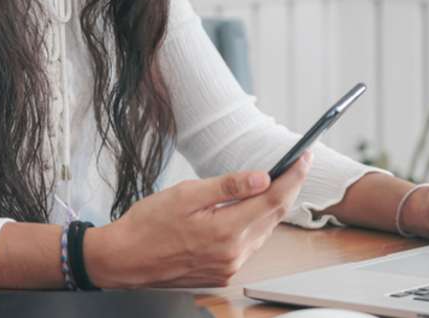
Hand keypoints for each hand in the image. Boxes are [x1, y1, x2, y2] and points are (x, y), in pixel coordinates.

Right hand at [85, 150, 312, 287]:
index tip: (304, 157)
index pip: (274, 200)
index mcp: (225, 232)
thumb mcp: (187, 194)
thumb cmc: (148, 224)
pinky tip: (251, 209)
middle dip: (289, 188)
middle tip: (297, 164)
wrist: (124, 259)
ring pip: (264, 231)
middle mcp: (233, 253)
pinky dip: (256, 223)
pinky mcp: (223, 272)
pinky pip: (250, 244)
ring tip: (278, 182)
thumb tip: (263, 177)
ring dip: (273, 206)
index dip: (293, 177)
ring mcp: (229, 266)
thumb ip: (228, 187)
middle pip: (274, 216)